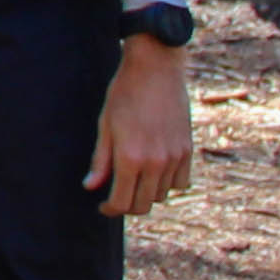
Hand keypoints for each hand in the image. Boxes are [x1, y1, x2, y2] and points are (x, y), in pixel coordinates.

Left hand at [89, 32, 194, 217]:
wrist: (156, 69)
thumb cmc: (124, 94)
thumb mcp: (105, 126)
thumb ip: (100, 160)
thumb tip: (91, 186)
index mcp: (130, 158)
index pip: (122, 202)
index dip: (110, 209)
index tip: (103, 207)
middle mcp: (155, 163)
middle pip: (143, 204)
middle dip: (128, 206)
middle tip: (116, 198)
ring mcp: (175, 157)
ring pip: (162, 195)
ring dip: (147, 194)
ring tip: (134, 182)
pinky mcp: (188, 150)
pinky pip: (181, 182)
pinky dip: (168, 184)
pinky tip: (155, 174)